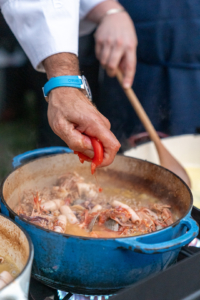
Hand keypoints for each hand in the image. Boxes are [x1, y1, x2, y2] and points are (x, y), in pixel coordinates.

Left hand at [43, 53, 120, 167]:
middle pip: (106, 149)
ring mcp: (102, 125)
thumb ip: (75, 140)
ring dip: (88, 149)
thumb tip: (90, 151)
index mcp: (96, 124)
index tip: (91, 163)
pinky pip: (97, 140)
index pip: (113, 147)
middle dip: (92, 155)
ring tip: (73, 138)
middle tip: (75, 148)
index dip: (105, 160)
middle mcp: (103, 125)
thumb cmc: (61, 106)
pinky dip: (87, 143)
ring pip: (100, 145)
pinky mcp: (99, 125)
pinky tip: (76, 136)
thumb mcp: (60, 126)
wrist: (64, 89)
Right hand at [87, 1, 137, 87]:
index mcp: (130, 46)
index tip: (126, 87)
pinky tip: (105, 51)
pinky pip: (98, 57)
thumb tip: (122, 75)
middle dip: (111, 73)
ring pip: (103, 63)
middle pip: (112, 66)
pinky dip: (101, 58)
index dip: (128, 78)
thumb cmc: (125, 34)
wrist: (114, 16)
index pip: (130, 65)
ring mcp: (108, 42)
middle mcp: (119, 44)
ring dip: (106, 65)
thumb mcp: (131, 45)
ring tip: (110, 58)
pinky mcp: (99, 41)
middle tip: (113, 73)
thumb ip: (127, 60)